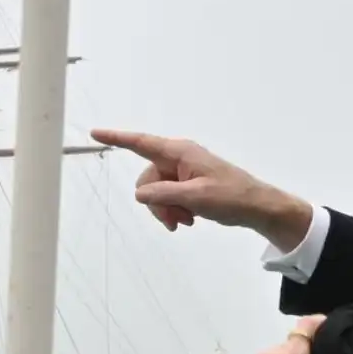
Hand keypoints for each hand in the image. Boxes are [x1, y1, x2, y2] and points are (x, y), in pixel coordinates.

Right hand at [90, 129, 311, 248]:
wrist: (257, 207)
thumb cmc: (231, 197)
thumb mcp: (195, 197)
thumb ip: (164, 194)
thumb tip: (140, 194)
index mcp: (180, 152)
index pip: (141, 143)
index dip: (117, 138)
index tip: (95, 133)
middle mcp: (179, 159)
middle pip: (147, 180)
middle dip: (156, 202)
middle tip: (176, 220)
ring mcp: (184, 173)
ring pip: (157, 193)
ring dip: (167, 210)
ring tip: (186, 221)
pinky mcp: (189, 185)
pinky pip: (168, 198)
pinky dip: (174, 210)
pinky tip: (189, 220)